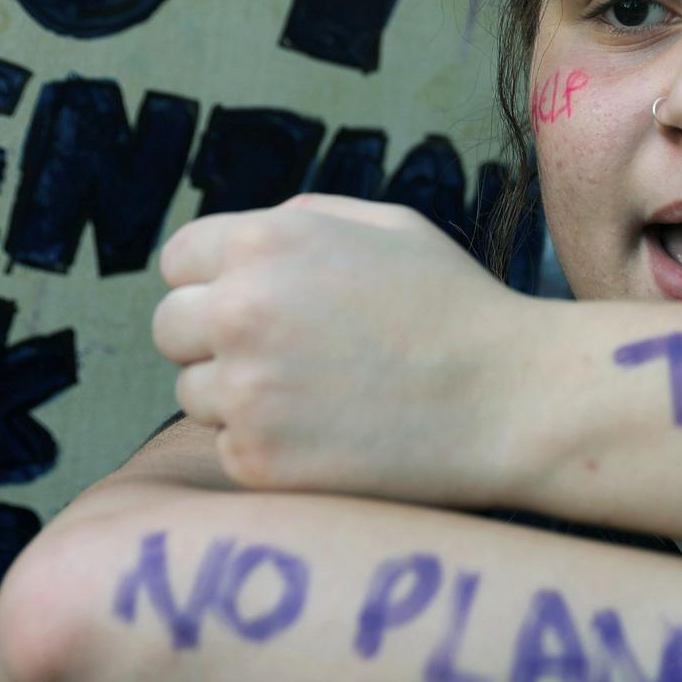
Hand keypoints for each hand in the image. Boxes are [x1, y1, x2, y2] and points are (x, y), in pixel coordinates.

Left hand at [152, 195, 539, 498]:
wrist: (511, 400)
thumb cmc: (456, 307)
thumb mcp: (387, 226)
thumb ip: (299, 221)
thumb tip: (234, 246)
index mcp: (265, 243)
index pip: (179, 261)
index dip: (215, 282)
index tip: (255, 306)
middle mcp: (240, 311)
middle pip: (170, 328)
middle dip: (213, 339)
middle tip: (282, 357)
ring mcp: (244, 391)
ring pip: (194, 393)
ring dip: (239, 397)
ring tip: (321, 398)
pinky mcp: (257, 460)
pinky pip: (229, 449)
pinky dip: (269, 448)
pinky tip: (332, 437)